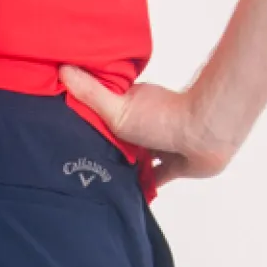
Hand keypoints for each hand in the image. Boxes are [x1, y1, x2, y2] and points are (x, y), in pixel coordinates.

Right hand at [59, 66, 237, 188]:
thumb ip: (91, 93)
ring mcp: (159, 146)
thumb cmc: (161, 118)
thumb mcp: (118, 106)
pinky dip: (142, 188)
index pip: (105, 111)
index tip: (66, 127)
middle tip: (77, 165)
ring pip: (135, 159)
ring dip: (122, 169)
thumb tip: (62, 68)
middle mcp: (144, 125)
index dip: (89, 118)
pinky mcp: (172, 166)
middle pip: (118, 139)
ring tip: (97, 184)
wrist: (203, 134)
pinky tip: (126, 198)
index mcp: (130, 106)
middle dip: (103, 148)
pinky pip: (153, 180)